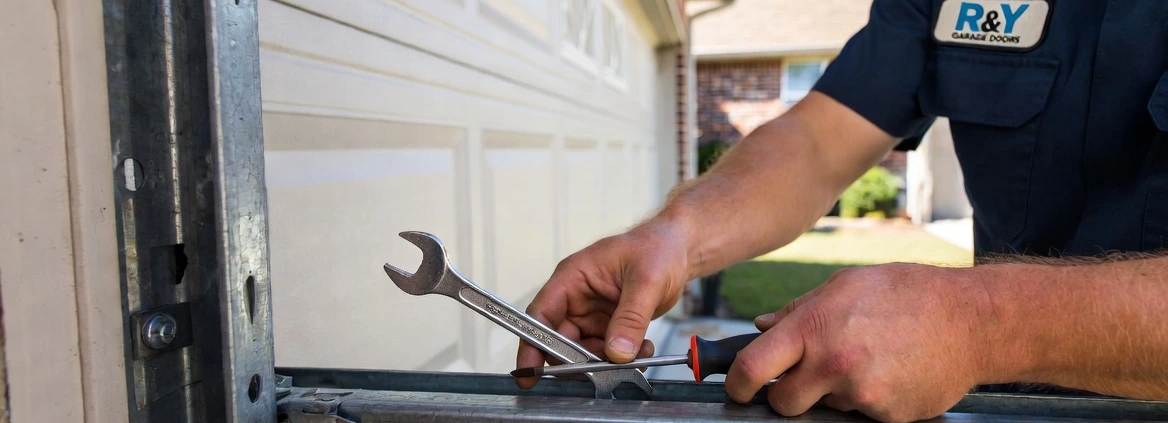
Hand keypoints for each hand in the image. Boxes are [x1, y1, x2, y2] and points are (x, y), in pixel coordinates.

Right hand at [515, 219, 690, 387]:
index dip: (532, 345)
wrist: (678, 249)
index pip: (541, 315)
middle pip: (560, 340)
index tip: (530, 373)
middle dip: (580, 361)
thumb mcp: (646, 280)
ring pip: (584, 351)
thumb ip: (631, 318)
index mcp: (572, 278)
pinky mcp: (608, 324)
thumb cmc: (656, 247)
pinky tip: (642, 350)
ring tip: (636, 356)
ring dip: (606, 362)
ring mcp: (591, 313)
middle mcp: (576, 297)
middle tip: (603, 373)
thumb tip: (617, 352)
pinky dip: (621, 358)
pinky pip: (605, 351)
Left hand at [726, 263, 992, 422]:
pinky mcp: (886, 415)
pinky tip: (889, 372)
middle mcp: (833, 364)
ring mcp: (860, 394)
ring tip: (867, 358)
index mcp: (814, 328)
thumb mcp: (845, 286)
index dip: (738, 384)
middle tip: (806, 376)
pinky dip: (867, 399)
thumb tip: (761, 327)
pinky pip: (860, 414)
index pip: (753, 367)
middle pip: (783, 403)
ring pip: (825, 407)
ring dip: (834, 391)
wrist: (972, 321)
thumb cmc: (907, 294)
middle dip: (787, 395)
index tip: (738, 389)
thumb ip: (798, 311)